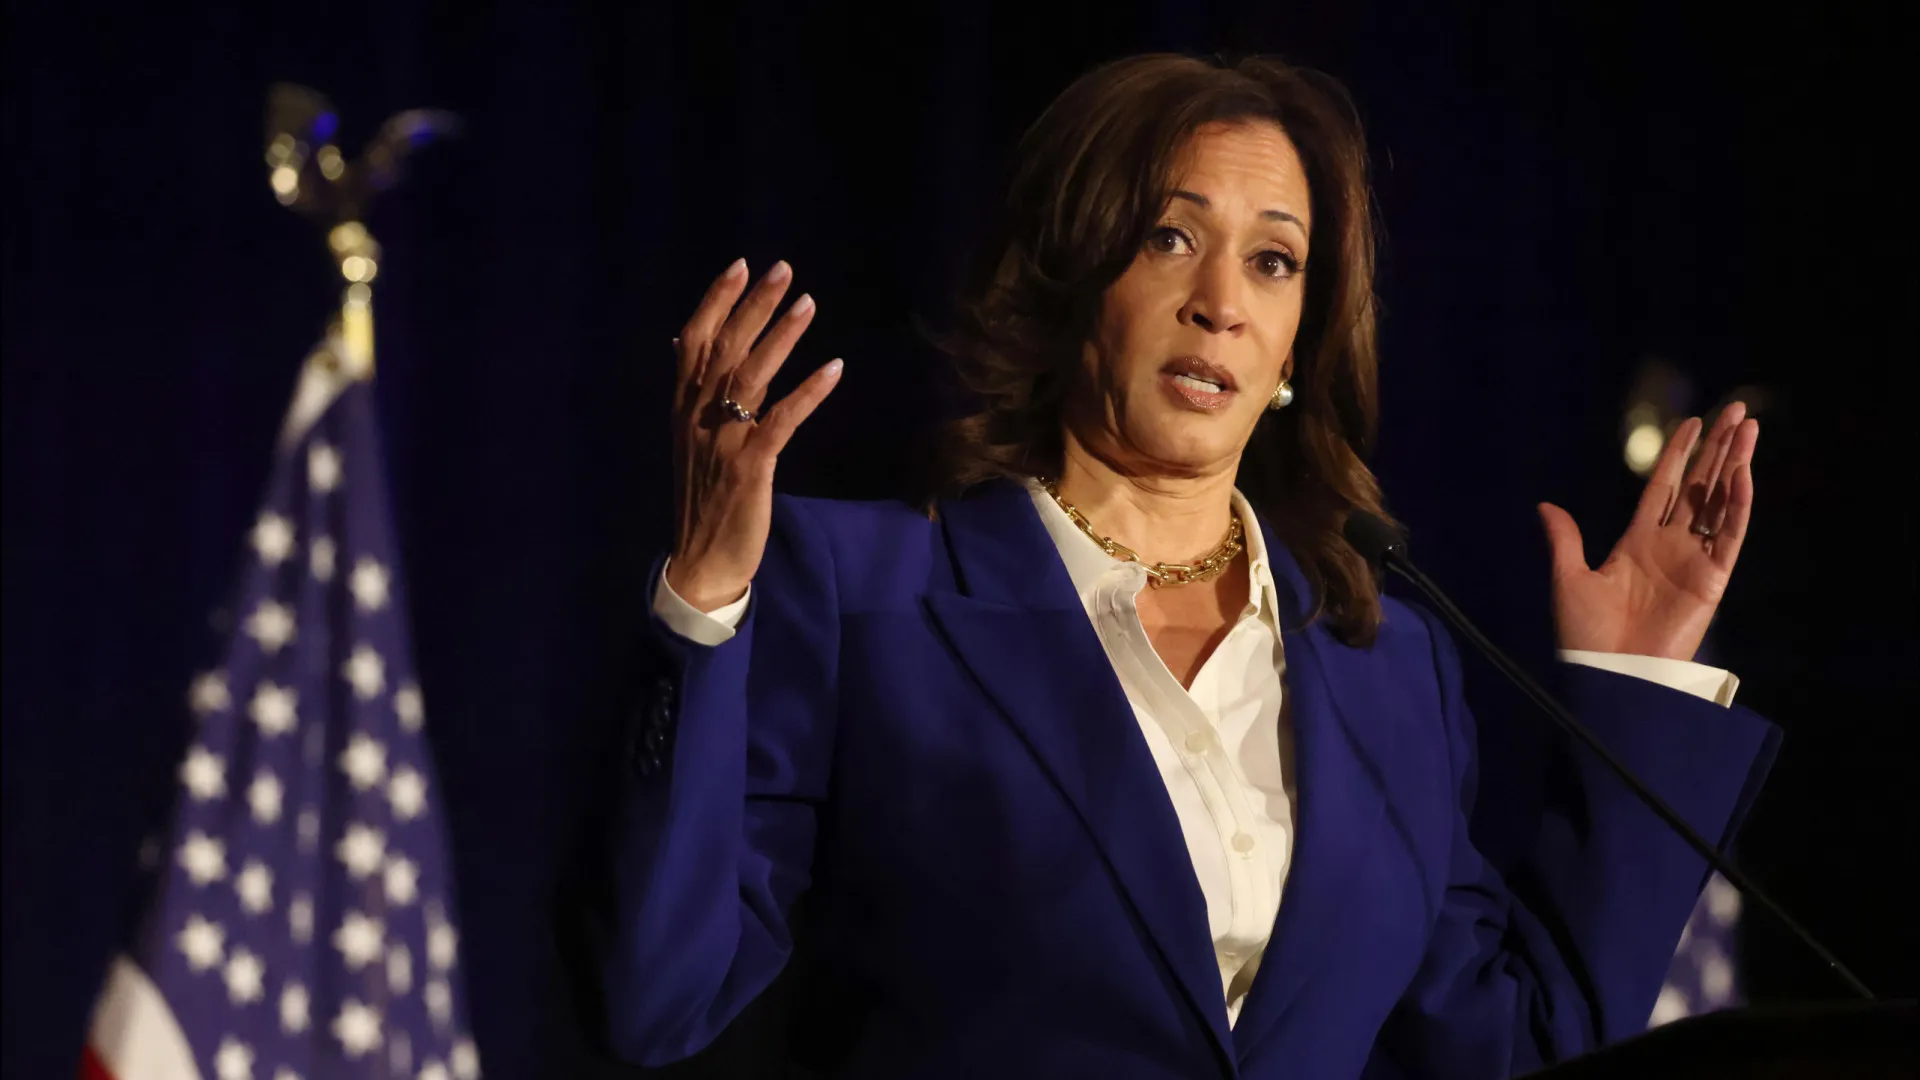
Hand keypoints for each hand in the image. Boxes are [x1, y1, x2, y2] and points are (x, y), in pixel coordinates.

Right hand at [666, 258, 842, 611]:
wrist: (701, 560)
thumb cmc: (703, 499)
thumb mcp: (689, 439)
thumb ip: (692, 392)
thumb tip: (683, 344)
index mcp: (681, 407)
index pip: (692, 341)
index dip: (715, 301)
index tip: (740, 265)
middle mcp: (697, 417)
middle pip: (724, 348)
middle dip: (753, 304)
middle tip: (782, 268)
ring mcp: (722, 441)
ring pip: (750, 376)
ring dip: (781, 337)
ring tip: (808, 303)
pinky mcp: (750, 468)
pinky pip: (780, 421)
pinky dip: (808, 392)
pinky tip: (833, 368)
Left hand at [1538, 403, 1758, 659]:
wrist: (1610, 674)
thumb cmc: (1586, 636)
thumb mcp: (1568, 578)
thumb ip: (1563, 540)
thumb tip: (1544, 506)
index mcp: (1637, 542)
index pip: (1663, 486)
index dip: (1678, 454)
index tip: (1690, 423)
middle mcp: (1670, 545)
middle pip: (1700, 486)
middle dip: (1717, 448)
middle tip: (1736, 411)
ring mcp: (1694, 560)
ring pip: (1721, 502)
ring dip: (1735, 465)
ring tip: (1748, 428)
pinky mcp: (1712, 579)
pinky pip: (1730, 535)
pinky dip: (1738, 505)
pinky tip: (1741, 474)